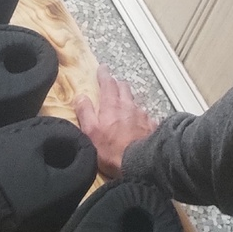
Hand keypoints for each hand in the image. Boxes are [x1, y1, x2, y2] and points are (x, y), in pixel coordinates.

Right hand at [74, 63, 157, 178]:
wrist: (140, 163)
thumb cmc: (111, 150)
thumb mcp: (91, 133)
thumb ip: (85, 113)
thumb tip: (81, 96)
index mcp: (112, 106)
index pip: (108, 84)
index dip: (104, 75)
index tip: (102, 68)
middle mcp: (128, 106)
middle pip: (124, 88)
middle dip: (117, 84)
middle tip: (113, 84)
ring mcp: (142, 115)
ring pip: (135, 101)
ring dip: (129, 100)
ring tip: (126, 104)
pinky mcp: (152, 126)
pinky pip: (146, 116)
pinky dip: (141, 117)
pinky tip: (141, 122)